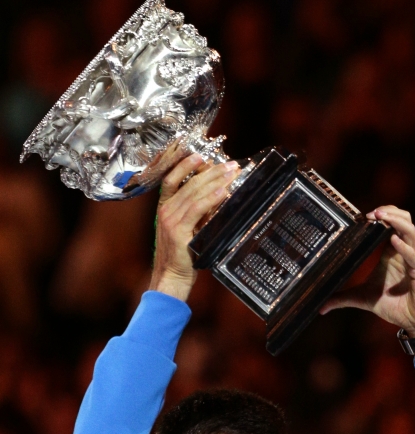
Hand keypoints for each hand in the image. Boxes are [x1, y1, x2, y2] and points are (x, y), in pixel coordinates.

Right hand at [149, 154, 239, 301]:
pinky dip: (210, 199)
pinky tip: (222, 192)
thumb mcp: (190, 228)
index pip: (172, 178)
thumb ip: (200, 212)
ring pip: (193, 193)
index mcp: (165, 207)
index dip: (186, 164)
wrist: (172, 277)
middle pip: (188, 182)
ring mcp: (170, 220)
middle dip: (211, 171)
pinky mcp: (178, 231)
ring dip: (215, 181)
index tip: (204, 156)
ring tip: (231, 174)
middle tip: (230, 165)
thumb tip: (219, 194)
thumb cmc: (182, 256)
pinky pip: (196, 209)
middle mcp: (165, 210)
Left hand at [320, 206, 414, 368]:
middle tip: (371, 212)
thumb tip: (321, 307)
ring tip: (380, 216)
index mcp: (392, 252)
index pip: (391, 224)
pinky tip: (393, 240)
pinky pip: (414, 255)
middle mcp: (405, 251)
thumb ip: (342, 299)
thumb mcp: (362, 299)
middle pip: (404, 220)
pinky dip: (404, 247)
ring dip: (396, 221)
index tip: (362, 215)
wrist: (414, 323)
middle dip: (389, 212)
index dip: (380, 215)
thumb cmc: (394, 306)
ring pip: (410, 232)